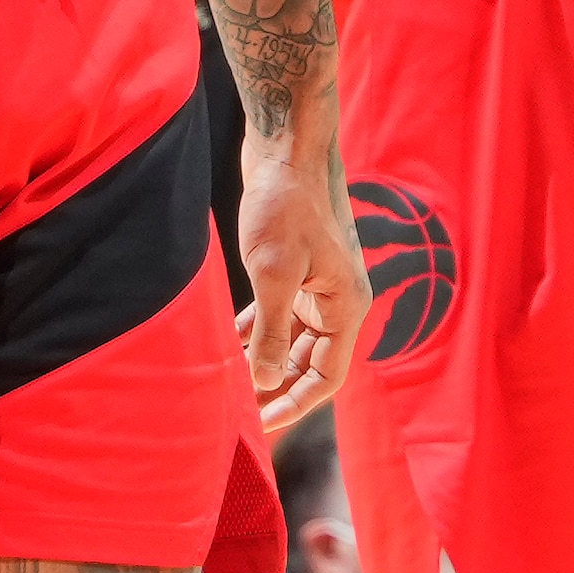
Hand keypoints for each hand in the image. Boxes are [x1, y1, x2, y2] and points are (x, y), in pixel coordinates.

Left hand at [236, 129, 360, 418]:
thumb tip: (266, 383)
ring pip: (292, 340)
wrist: (285, 146)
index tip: (262, 426)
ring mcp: (317, 284)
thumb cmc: (285, 204)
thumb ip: (273, 332)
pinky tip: (228, 342)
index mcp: (346, 306)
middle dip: (277, 387)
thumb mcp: (274, 273)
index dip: (296, 405)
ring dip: (264, 360)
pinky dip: (255, 331)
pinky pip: (278, 314)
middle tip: (238, 412)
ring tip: (229, 385)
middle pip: (311, 363)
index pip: (326, 375)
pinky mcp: (295, 269)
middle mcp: (337, 300)